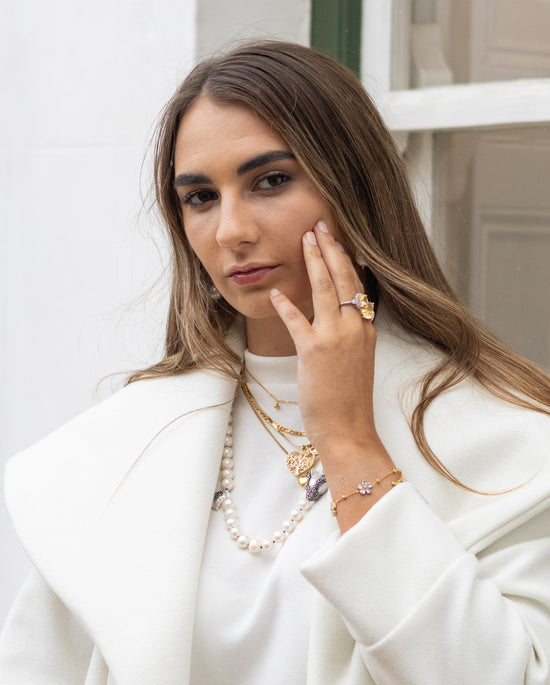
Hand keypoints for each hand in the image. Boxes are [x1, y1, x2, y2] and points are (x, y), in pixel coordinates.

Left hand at [270, 220, 377, 457]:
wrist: (349, 430)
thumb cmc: (349, 402)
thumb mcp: (356, 363)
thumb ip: (348, 338)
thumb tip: (337, 321)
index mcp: (366, 331)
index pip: (358, 286)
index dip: (347, 260)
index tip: (338, 239)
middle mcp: (355, 329)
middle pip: (345, 278)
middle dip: (331, 248)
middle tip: (320, 225)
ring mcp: (336, 339)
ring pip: (327, 289)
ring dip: (314, 260)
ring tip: (305, 238)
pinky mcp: (314, 352)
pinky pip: (298, 321)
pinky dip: (286, 304)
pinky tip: (275, 292)